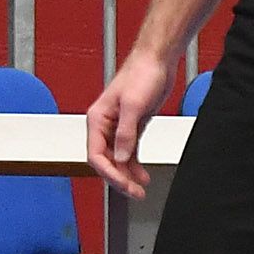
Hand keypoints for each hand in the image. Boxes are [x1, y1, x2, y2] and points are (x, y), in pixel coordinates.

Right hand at [85, 40, 179, 192]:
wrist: (158, 61)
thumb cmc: (142, 74)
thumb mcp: (133, 105)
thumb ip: (125, 133)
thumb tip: (119, 158)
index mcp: (97, 119)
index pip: (95, 155)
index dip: (108, 173)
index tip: (123, 184)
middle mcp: (104, 125)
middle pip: (105, 161)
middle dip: (119, 178)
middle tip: (134, 192)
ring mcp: (118, 127)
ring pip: (117, 159)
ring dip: (127, 175)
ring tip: (139, 189)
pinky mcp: (131, 126)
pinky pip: (128, 152)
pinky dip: (134, 165)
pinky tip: (142, 175)